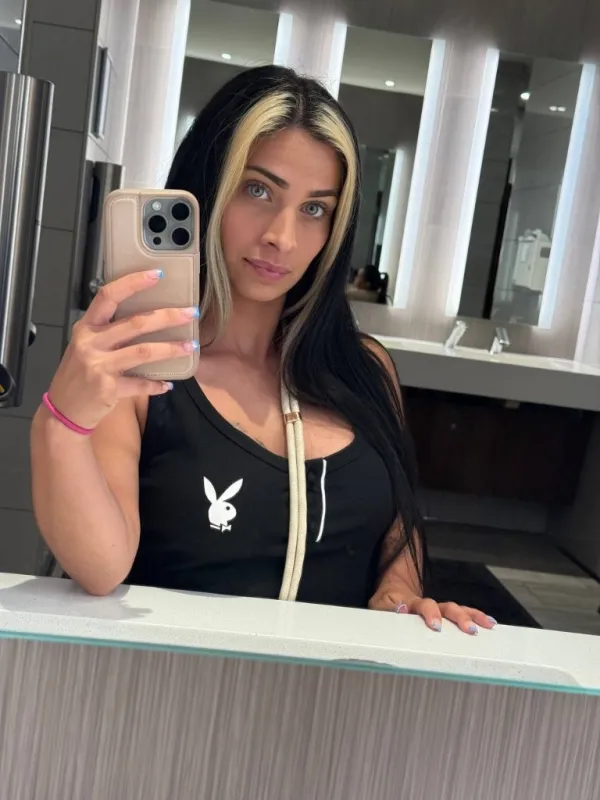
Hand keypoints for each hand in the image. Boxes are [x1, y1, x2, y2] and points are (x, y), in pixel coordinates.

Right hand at [45, 269, 198, 429]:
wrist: (63, 411)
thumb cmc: (79, 374)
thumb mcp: (87, 346)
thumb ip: (110, 332)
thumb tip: (149, 318)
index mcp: (86, 327)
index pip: (108, 296)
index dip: (133, 283)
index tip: (156, 274)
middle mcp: (91, 343)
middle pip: (135, 323)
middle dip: (167, 316)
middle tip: (190, 313)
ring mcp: (98, 366)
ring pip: (143, 352)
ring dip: (171, 349)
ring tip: (191, 346)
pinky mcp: (107, 389)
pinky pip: (140, 384)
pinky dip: (156, 384)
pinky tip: (167, 384)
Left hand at [368, 589, 496, 634]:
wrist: (394, 591)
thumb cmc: (386, 603)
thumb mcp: (379, 606)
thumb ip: (389, 609)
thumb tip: (402, 610)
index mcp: (411, 602)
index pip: (422, 605)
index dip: (430, 613)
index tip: (436, 625)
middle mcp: (428, 604)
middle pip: (446, 607)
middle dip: (459, 617)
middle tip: (469, 629)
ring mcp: (438, 608)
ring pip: (457, 609)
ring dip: (472, 617)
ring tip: (488, 625)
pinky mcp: (444, 614)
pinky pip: (463, 613)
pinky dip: (476, 617)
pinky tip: (490, 624)